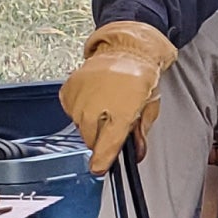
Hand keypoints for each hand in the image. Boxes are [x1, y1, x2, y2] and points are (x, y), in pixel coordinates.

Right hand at [59, 21, 177, 173]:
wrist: (125, 49)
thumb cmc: (140, 77)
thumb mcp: (148, 107)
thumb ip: (141, 134)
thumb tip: (136, 154)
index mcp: (120, 113)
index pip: (106, 147)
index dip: (102, 161)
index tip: (98, 168)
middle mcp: (96, 107)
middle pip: (91, 139)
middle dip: (102, 137)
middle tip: (113, 121)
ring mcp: (80, 98)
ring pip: (80, 126)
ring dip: (91, 123)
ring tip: (105, 105)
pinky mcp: (69, 90)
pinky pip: (70, 111)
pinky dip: (80, 109)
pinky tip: (93, 98)